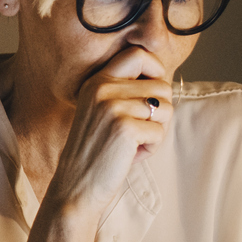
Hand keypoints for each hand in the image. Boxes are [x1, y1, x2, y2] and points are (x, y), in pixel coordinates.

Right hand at [45, 44, 171, 219]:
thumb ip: (124, 91)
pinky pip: (160, 132)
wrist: (76, 187)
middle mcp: (102, 89)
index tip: (151, 93)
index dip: (155, 70)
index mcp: (96, 82)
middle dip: (160, 111)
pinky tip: (130, 155)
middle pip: (161, 85)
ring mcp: (112, 107)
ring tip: (134, 143)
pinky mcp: (125, 128)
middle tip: (140, 130)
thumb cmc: (96, 152)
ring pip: (165, 109)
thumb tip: (164, 81)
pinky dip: (151, 147)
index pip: (137, 54)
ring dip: (157, 131)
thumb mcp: (102, 112)